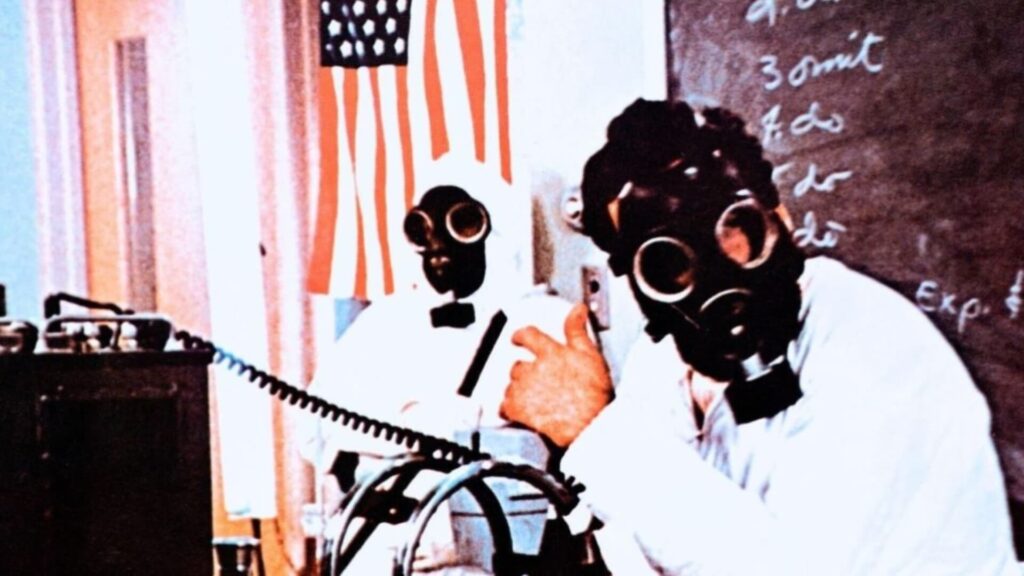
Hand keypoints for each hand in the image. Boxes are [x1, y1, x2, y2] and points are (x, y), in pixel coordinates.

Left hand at [500, 303, 612, 446]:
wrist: (589, 425)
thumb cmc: (594, 395)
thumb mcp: (591, 355)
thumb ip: (578, 331)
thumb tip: (577, 310)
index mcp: (551, 353)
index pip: (528, 335)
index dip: (521, 335)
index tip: (518, 338)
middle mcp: (534, 368)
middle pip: (518, 365)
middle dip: (524, 372)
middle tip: (536, 382)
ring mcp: (524, 389)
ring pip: (511, 385)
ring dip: (519, 391)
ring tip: (535, 401)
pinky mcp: (517, 409)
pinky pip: (504, 406)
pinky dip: (510, 409)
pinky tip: (522, 413)